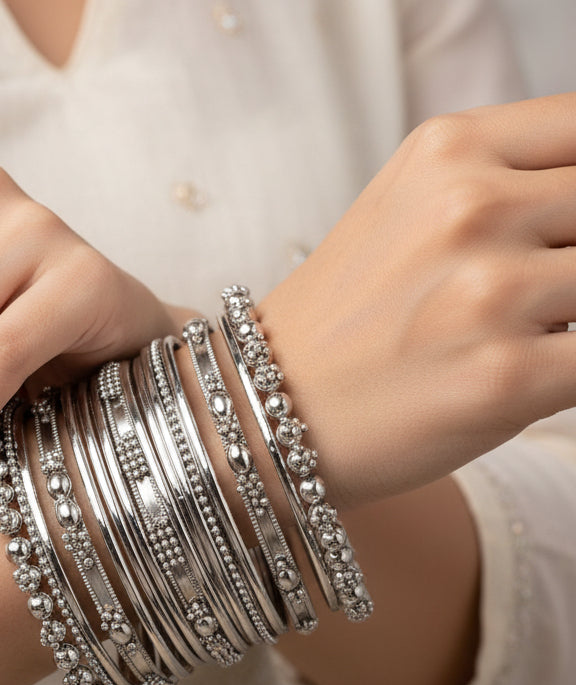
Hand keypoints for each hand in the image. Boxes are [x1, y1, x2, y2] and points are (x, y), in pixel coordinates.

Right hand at [258, 93, 575, 510]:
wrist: (267, 406)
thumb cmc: (344, 317)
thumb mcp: (407, 209)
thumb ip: (508, 182)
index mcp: (447, 151)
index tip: (556, 231)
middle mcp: (469, 208)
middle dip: (572, 257)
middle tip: (525, 294)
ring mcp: (488, 293)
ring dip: (569, 315)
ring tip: (511, 338)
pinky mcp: (505, 378)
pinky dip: (568, 370)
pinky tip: (519, 375)